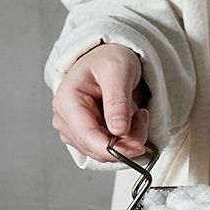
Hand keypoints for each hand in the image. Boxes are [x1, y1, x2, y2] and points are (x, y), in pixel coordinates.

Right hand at [51, 43, 148, 162]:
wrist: (108, 58)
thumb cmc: (108, 59)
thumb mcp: (118, 72)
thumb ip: (118, 102)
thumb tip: (118, 131)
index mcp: (68, 101)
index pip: (87, 137)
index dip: (113, 149)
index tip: (138, 147)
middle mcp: (66, 119)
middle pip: (98, 148)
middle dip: (127, 140)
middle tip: (142, 117)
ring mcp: (75, 130)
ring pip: (106, 152)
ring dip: (129, 138)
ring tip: (136, 113)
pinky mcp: (87, 135)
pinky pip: (110, 148)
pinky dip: (126, 138)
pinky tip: (130, 119)